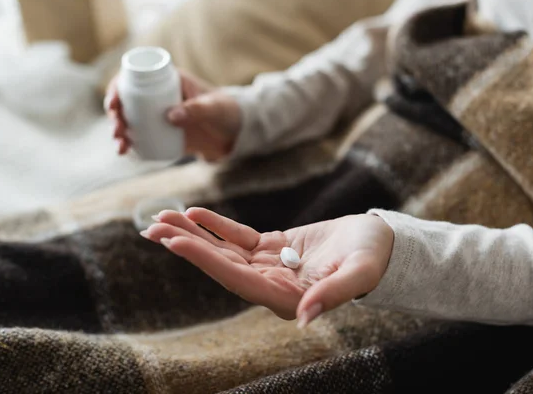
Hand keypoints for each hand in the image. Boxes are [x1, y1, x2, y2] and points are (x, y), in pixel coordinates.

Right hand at [104, 70, 241, 160]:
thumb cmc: (226, 112)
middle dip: (115, 116)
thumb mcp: (213, 108)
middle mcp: (158, 96)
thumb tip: (170, 115)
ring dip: (119, 132)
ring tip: (120, 147)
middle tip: (118, 131)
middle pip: (126, 102)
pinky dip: (131, 144)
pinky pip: (141, 137)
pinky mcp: (162, 133)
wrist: (236, 134)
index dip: (117, 89)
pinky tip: (125, 152)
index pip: (134, 79)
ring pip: (130, 121)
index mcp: (168, 80)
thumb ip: (196, 109)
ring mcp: (158, 116)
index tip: (113, 104)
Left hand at [140, 208, 394, 327]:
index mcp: (287, 298)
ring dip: (193, 234)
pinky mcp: (273, 248)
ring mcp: (269, 267)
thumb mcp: (359, 273)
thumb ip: (332, 296)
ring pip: (224, 250)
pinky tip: (194, 213)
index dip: (206, 261)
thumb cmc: (374, 259)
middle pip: (221, 265)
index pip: (237, 279)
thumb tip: (305, 320)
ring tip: (161, 218)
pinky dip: (217, 226)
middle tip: (152, 227)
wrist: (380, 246)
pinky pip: (239, 237)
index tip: (175, 243)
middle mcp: (271, 286)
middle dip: (187, 245)